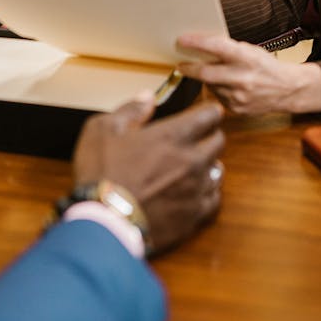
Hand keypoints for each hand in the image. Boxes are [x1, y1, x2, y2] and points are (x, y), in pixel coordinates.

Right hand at [73, 93, 224, 255]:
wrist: (104, 222)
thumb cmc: (101, 174)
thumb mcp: (103, 129)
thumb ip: (130, 110)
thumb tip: (147, 97)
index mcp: (173, 135)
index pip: (209, 115)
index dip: (209, 110)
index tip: (206, 111)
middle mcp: (192, 160)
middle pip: (219, 141)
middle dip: (211, 134)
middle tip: (199, 136)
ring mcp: (195, 190)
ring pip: (218, 171)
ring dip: (209, 164)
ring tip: (196, 165)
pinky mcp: (193, 216)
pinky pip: (213, 200)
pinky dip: (207, 193)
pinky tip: (195, 192)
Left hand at [176, 33, 320, 115]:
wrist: (288, 90)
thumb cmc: (267, 66)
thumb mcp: (251, 51)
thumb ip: (229, 50)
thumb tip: (202, 47)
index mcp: (247, 58)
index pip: (218, 47)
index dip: (197, 43)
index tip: (182, 40)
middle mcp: (243, 78)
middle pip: (207, 73)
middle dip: (190, 69)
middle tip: (180, 65)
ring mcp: (239, 96)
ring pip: (211, 86)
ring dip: (208, 80)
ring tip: (218, 75)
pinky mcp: (237, 109)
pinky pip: (218, 97)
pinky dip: (218, 91)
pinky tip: (228, 87)